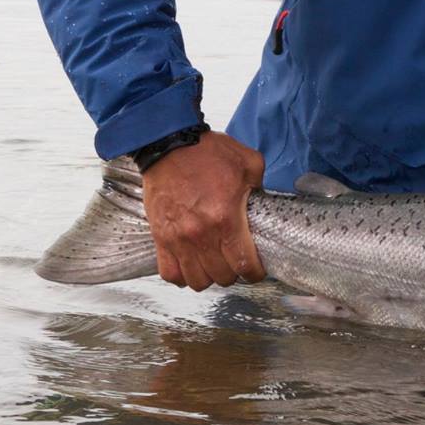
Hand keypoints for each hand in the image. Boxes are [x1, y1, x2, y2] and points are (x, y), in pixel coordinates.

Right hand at [140, 132, 267, 289]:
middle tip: (235, 261)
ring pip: (197, 280)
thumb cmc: (207, 152)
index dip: (255, 273)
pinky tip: (191, 264)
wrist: (168, 144)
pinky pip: (169, 273)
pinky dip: (181, 275)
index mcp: (226, 219)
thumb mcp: (249, 163)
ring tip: (213, 264)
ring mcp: (178, 239)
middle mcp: (201, 234)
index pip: (244, 265)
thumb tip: (264, 200)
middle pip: (222, 277)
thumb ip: (262, 185)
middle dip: (233, 273)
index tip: (256, 270)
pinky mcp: (160, 237)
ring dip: (208, 276)